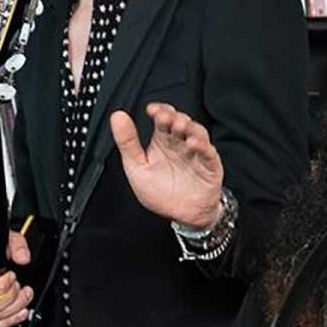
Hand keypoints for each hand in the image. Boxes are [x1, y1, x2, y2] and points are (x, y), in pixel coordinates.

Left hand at [111, 103, 223, 229]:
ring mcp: (195, 154)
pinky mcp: (209, 166)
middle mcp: (180, 144)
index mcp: (163, 141)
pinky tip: (192, 144)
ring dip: (189, 127)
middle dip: (174, 117)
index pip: (163, 119)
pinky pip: (208, 153)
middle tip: (164, 117)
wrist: (181, 216)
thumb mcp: (137, 167)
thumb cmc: (161, 192)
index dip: (159, 111)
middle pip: (180, 122)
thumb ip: (127, 142)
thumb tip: (117, 117)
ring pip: (197, 133)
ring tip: (179, 126)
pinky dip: (202, 146)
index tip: (152, 110)